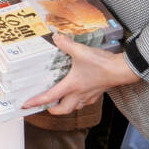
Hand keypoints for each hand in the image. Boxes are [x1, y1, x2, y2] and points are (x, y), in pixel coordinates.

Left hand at [23, 35, 141, 114]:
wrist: (122, 70)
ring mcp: (89, 95)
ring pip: (74, 107)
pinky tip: (78, 93)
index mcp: (71, 85)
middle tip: (45, 106)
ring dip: (65, 106)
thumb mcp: (81, 51)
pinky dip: (78, 101)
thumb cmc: (102, 64)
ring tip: (59, 101)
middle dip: (52, 110)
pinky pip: (85, 102)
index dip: (36, 101)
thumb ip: (66, 44)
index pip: (50, 97)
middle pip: (63, 110)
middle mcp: (79, 94)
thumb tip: (56, 37)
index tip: (26, 105)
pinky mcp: (97, 93)